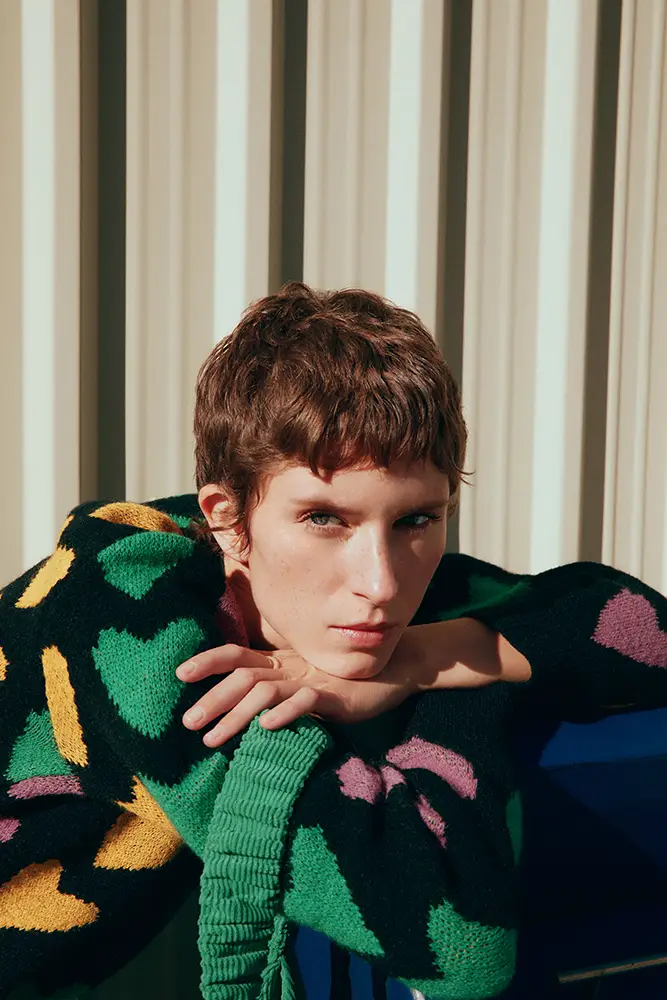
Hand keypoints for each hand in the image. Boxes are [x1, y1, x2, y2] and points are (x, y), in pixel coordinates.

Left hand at [176, 643, 416, 746]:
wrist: (394, 670)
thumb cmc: (344, 680)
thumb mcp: (306, 680)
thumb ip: (279, 688)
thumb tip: (246, 709)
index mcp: (281, 662)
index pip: (238, 655)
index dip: (209, 661)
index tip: (180, 674)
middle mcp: (291, 668)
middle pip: (243, 678)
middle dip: (212, 698)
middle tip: (187, 722)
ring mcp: (311, 681)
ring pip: (266, 693)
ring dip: (236, 714)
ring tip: (212, 738)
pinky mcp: (333, 697)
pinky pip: (306, 703)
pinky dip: (286, 713)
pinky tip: (267, 728)